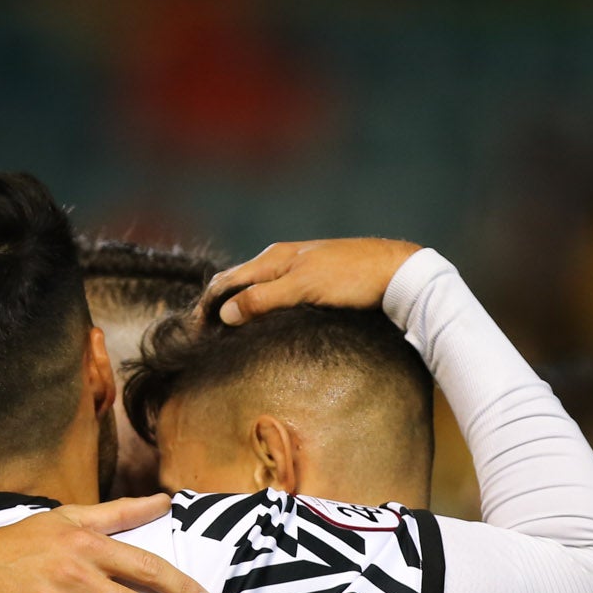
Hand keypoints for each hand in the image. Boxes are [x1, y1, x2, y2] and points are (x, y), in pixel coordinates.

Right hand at [205, 238, 422, 324]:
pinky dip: (258, 307)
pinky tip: (260, 322)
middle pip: (238, 282)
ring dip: (237, 307)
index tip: (196, 332)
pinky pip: (274, 294)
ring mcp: (297, 269)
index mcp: (274, 257)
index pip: (226, 280)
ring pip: (256, 288)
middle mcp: (281, 259)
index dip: (208, 305)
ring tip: (225, 332)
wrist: (396, 273)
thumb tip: (225, 312)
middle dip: (217, 305)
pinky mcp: (312, 282)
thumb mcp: (304, 287)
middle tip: (204, 335)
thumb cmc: (351, 277)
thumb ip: (263, 298)